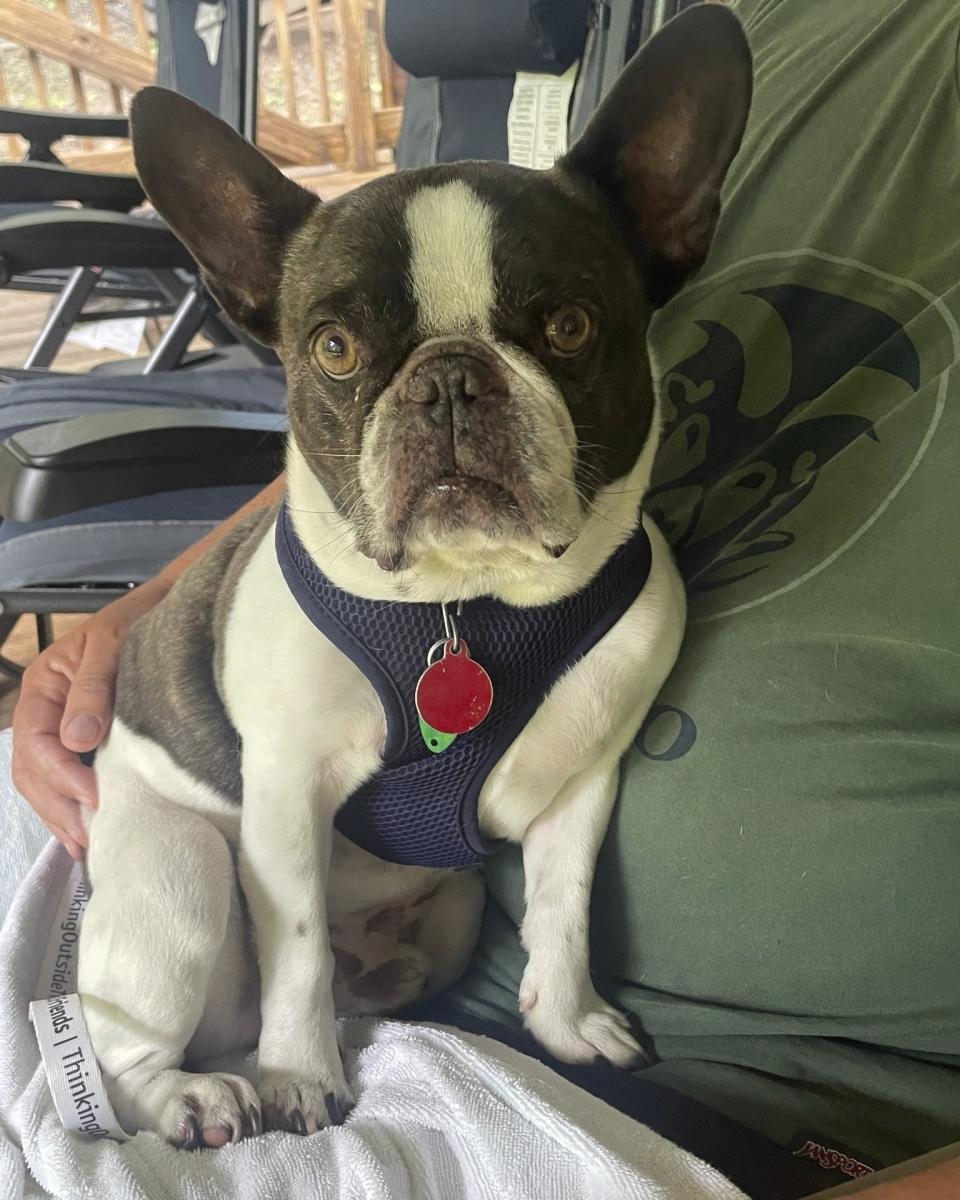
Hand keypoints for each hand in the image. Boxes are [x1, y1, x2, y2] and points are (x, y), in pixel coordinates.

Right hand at [11, 579, 169, 857]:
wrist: (165, 609)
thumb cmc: (139, 621)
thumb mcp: (114, 645)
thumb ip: (94, 689)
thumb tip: (77, 741)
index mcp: (45, 686)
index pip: (36, 744)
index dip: (62, 776)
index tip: (95, 798)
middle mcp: (46, 710)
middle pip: (32, 771)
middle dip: (58, 807)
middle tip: (90, 838)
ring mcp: (61, 726)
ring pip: (43, 782)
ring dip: (62, 816)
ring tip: (86, 846)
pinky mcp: (84, 739)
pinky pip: (65, 778)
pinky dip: (72, 806)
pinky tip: (88, 832)